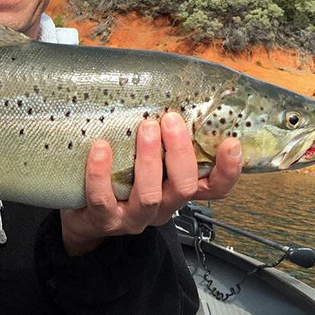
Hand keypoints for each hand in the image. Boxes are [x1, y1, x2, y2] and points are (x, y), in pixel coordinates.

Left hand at [60, 112, 241, 255]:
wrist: (82, 219)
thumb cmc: (117, 182)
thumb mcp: (144, 163)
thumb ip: (160, 141)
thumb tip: (166, 93)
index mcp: (176, 191)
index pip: (214, 189)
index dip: (228, 171)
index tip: (231, 143)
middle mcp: (161, 208)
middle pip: (184, 187)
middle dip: (180, 151)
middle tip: (170, 120)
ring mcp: (133, 218)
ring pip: (150, 195)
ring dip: (149, 160)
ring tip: (145, 128)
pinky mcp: (103, 221)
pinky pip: (103, 199)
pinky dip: (101, 173)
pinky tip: (100, 149)